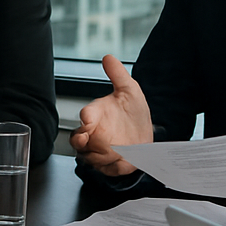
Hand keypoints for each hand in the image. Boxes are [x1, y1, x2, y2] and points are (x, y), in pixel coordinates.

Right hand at [70, 55, 152, 176]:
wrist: (147, 135)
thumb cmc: (134, 113)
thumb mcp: (130, 91)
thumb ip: (118, 74)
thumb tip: (108, 57)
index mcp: (96, 114)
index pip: (85, 115)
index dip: (85, 117)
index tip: (88, 117)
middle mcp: (94, 133)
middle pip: (79, 140)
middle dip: (83, 141)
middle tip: (91, 140)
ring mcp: (99, 150)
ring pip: (90, 156)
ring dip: (101, 155)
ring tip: (117, 150)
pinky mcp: (109, 164)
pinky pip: (105, 169)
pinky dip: (112, 166)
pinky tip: (123, 159)